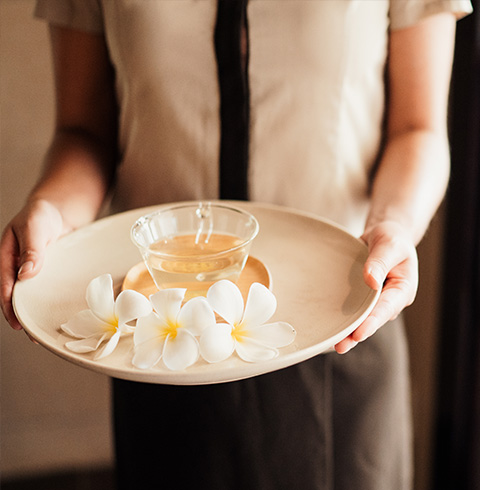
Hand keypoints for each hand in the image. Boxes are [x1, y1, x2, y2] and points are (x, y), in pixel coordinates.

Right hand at [0, 199, 66, 330]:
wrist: (58, 210)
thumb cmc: (41, 215)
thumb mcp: (34, 228)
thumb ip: (31, 249)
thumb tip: (26, 274)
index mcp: (7, 257)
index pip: (5, 285)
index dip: (9, 305)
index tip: (16, 321)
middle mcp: (18, 266)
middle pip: (17, 295)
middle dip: (23, 315)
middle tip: (32, 335)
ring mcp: (33, 270)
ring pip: (33, 294)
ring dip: (37, 310)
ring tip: (45, 330)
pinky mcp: (48, 271)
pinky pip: (48, 287)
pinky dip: (51, 299)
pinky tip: (58, 311)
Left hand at [334, 221, 418, 353]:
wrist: (386, 237)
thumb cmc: (392, 239)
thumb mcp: (389, 244)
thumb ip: (380, 261)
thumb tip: (370, 280)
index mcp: (402, 288)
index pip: (386, 308)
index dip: (372, 322)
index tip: (360, 333)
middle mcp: (390, 299)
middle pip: (373, 319)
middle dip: (358, 333)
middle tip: (341, 345)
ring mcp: (377, 301)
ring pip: (363, 319)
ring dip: (349, 331)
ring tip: (334, 344)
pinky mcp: (364, 299)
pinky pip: (354, 310)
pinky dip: (344, 320)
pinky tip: (331, 329)